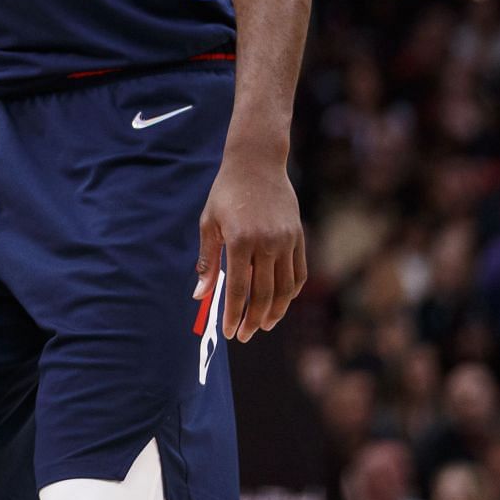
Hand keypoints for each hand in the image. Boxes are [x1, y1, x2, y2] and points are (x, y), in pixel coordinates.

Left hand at [196, 147, 306, 341]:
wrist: (257, 163)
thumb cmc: (226, 193)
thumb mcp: (209, 223)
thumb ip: (207, 260)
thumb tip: (200, 295)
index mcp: (240, 240)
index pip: (239, 289)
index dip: (234, 314)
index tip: (228, 332)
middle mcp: (267, 243)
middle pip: (263, 294)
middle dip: (253, 320)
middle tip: (244, 335)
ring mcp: (287, 241)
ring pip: (285, 289)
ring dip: (275, 312)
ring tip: (263, 326)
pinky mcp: (299, 237)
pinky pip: (298, 273)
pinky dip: (291, 293)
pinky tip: (281, 303)